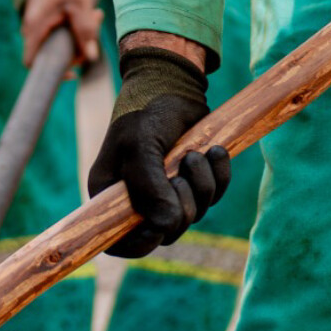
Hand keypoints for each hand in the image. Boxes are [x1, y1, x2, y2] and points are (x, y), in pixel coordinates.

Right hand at [19, 0, 101, 66]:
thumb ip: (85, 30)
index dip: (52, 71)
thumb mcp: (80, 3)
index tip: (74, 70)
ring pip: (59, 42)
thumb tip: (90, 57)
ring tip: (94, 14)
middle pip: (52, 54)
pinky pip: (60, 32)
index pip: (32, 62)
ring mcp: (38, 24)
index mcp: (35, 27)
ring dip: (79, 35)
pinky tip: (88, 13)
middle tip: (95, 26)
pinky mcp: (45, 19)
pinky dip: (75, 27)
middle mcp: (32, 29)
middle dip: (77, 48)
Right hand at [89, 45, 229, 256]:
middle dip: (182, 205)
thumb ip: (149, 188)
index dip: (142, 242)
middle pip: (166, 232)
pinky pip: (214, 196)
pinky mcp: (192, 183)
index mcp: (110, 197)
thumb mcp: (140, 146)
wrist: (172, 87)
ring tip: (196, 154)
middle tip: (180, 173)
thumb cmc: (145, 114)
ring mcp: (166, 193)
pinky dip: (219, 176)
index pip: (121, 243)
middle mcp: (137, 200)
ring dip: (202, 186)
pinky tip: (216, 152)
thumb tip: (167, 225)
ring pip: (194, 215)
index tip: (160, 224)